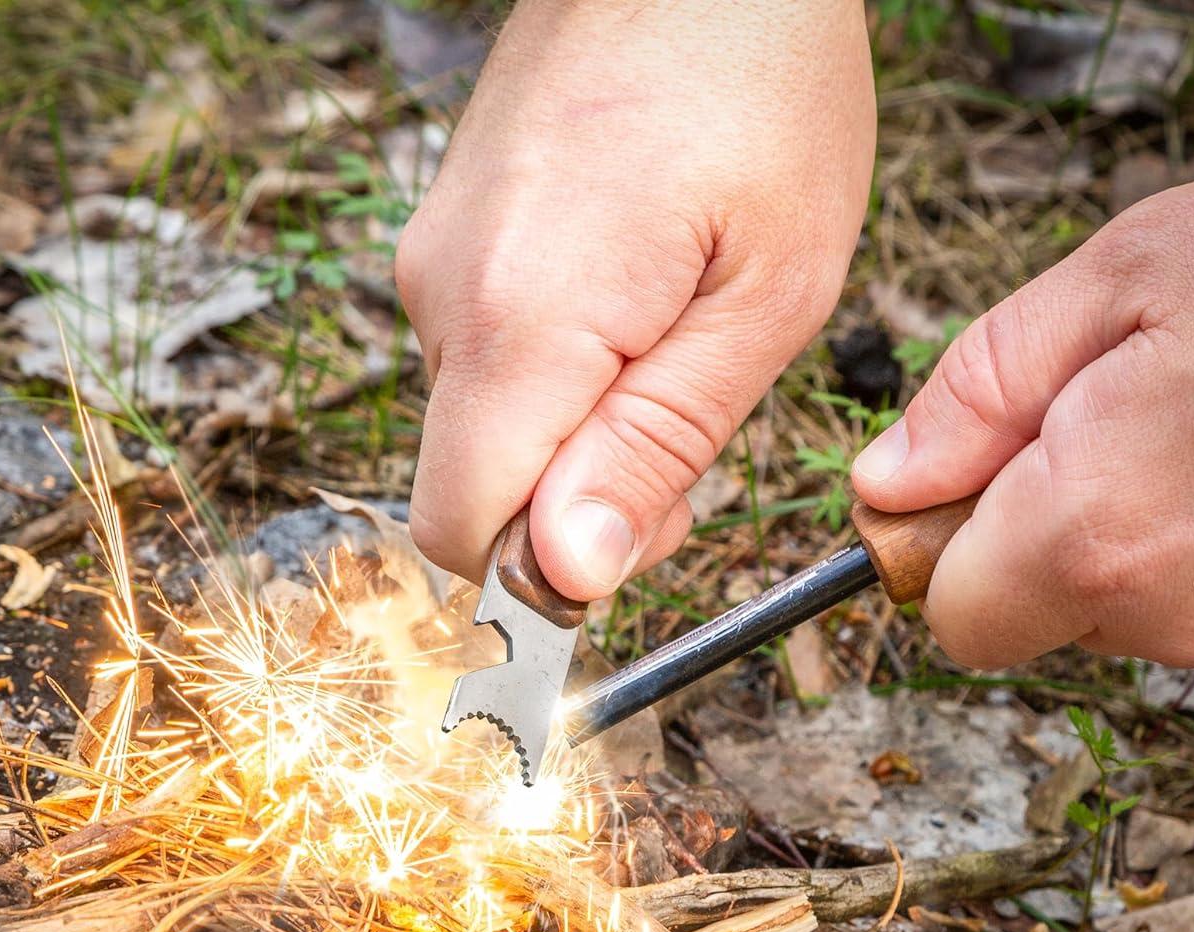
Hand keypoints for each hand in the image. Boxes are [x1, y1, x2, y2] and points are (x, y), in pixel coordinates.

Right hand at [395, 0, 873, 598]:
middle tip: (688, 437)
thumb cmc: (761, 88)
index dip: (539, 581)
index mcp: (519, 322)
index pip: (463, 535)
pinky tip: (632, 309)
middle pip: (472, 491)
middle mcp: (442, 296)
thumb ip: (656, 449)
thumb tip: (568, 576)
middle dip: (573, 512)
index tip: (633, 544)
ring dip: (573, 440)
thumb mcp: (761, 299)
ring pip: (483, 431)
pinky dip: (554, 381)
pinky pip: (482, 364)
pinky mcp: (446, 243)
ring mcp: (432, 263)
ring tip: (672, 344)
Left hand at [851, 161, 1193, 672]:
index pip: (956, 621)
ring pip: (1132, 612)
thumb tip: (885, 480)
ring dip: (1135, 536)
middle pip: (1041, 614)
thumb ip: (979, 391)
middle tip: (1110, 420)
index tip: (967, 486)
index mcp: (1095, 537)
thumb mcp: (1123, 278)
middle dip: (1041, 531)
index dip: (945, 553)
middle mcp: (1175, 614)